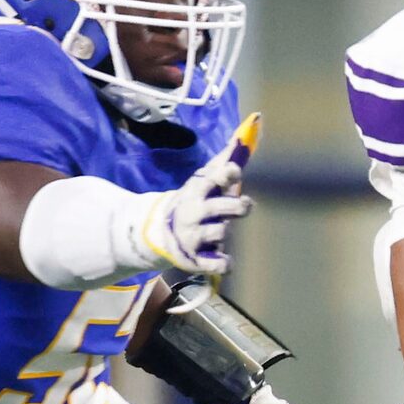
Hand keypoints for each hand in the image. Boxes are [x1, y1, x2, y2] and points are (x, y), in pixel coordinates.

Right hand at [134, 114, 258, 276]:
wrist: (159, 231)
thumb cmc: (192, 202)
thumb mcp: (201, 182)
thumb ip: (221, 164)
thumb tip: (239, 138)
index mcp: (196, 190)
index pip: (212, 178)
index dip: (227, 173)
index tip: (235, 171)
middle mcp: (194, 212)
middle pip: (223, 208)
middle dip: (239, 206)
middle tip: (245, 206)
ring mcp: (193, 236)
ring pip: (222, 232)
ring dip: (226, 232)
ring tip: (219, 231)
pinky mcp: (194, 259)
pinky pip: (217, 264)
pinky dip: (225, 264)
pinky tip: (225, 260)